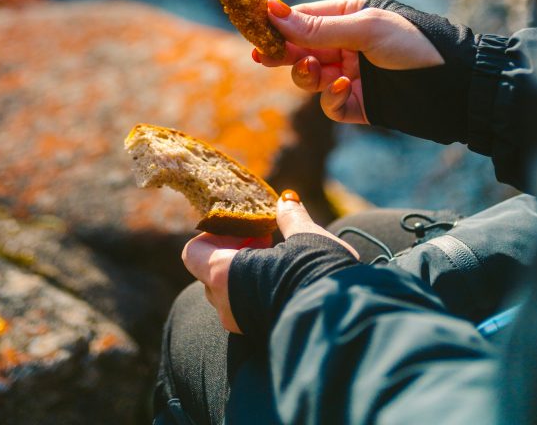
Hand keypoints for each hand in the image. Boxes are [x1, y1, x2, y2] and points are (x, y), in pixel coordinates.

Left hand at [181, 192, 357, 332]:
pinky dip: (258, 292)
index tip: (245, 229)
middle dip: (235, 252)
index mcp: (223, 274)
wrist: (343, 323)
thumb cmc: (316, 274)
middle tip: (266, 241)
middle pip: (211, 272)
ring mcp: (240, 325)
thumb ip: (291, 217)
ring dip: (248, 273)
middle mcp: (224, 304)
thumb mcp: (305, 237)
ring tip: (280, 260)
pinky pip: (245, 309)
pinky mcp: (258, 336)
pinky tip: (287, 281)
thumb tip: (287, 200)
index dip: (215, 235)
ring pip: (229, 293)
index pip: (193, 252)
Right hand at [257, 0, 442, 123]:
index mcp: (351, 15)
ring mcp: (353, 74)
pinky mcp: (359, 104)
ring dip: (305, 74)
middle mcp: (349, 44)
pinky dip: (329, 96)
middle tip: (263, 56)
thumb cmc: (416, 44)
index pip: (305, 16)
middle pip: (301, 48)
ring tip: (313, 70)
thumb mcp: (365, 29)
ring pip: (310, 76)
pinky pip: (330, 103)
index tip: (255, 27)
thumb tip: (272, 12)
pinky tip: (342, 88)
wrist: (456, 87)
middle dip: (284, 51)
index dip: (279, 23)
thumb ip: (318, 27)